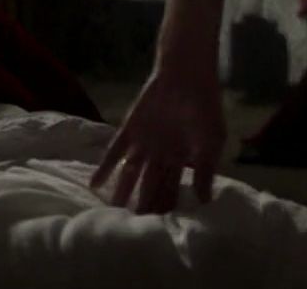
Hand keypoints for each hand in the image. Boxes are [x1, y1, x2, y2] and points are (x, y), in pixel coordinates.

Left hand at [91, 62, 224, 212]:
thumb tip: (204, 200)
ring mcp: (143, 144)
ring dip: (122, 191)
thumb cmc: (205, 110)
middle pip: (148, 186)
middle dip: (141, 205)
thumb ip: (205, 170)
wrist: (187, 77)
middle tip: (130, 227)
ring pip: (130, 173)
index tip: (157, 229)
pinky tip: (94, 183)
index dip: (165, 208)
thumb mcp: (211, 143)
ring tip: (111, 211)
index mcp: (181, 161)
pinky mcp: (129, 130)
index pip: (171, 190)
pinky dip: (105, 167)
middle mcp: (160, 156)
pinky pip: (115, 152)